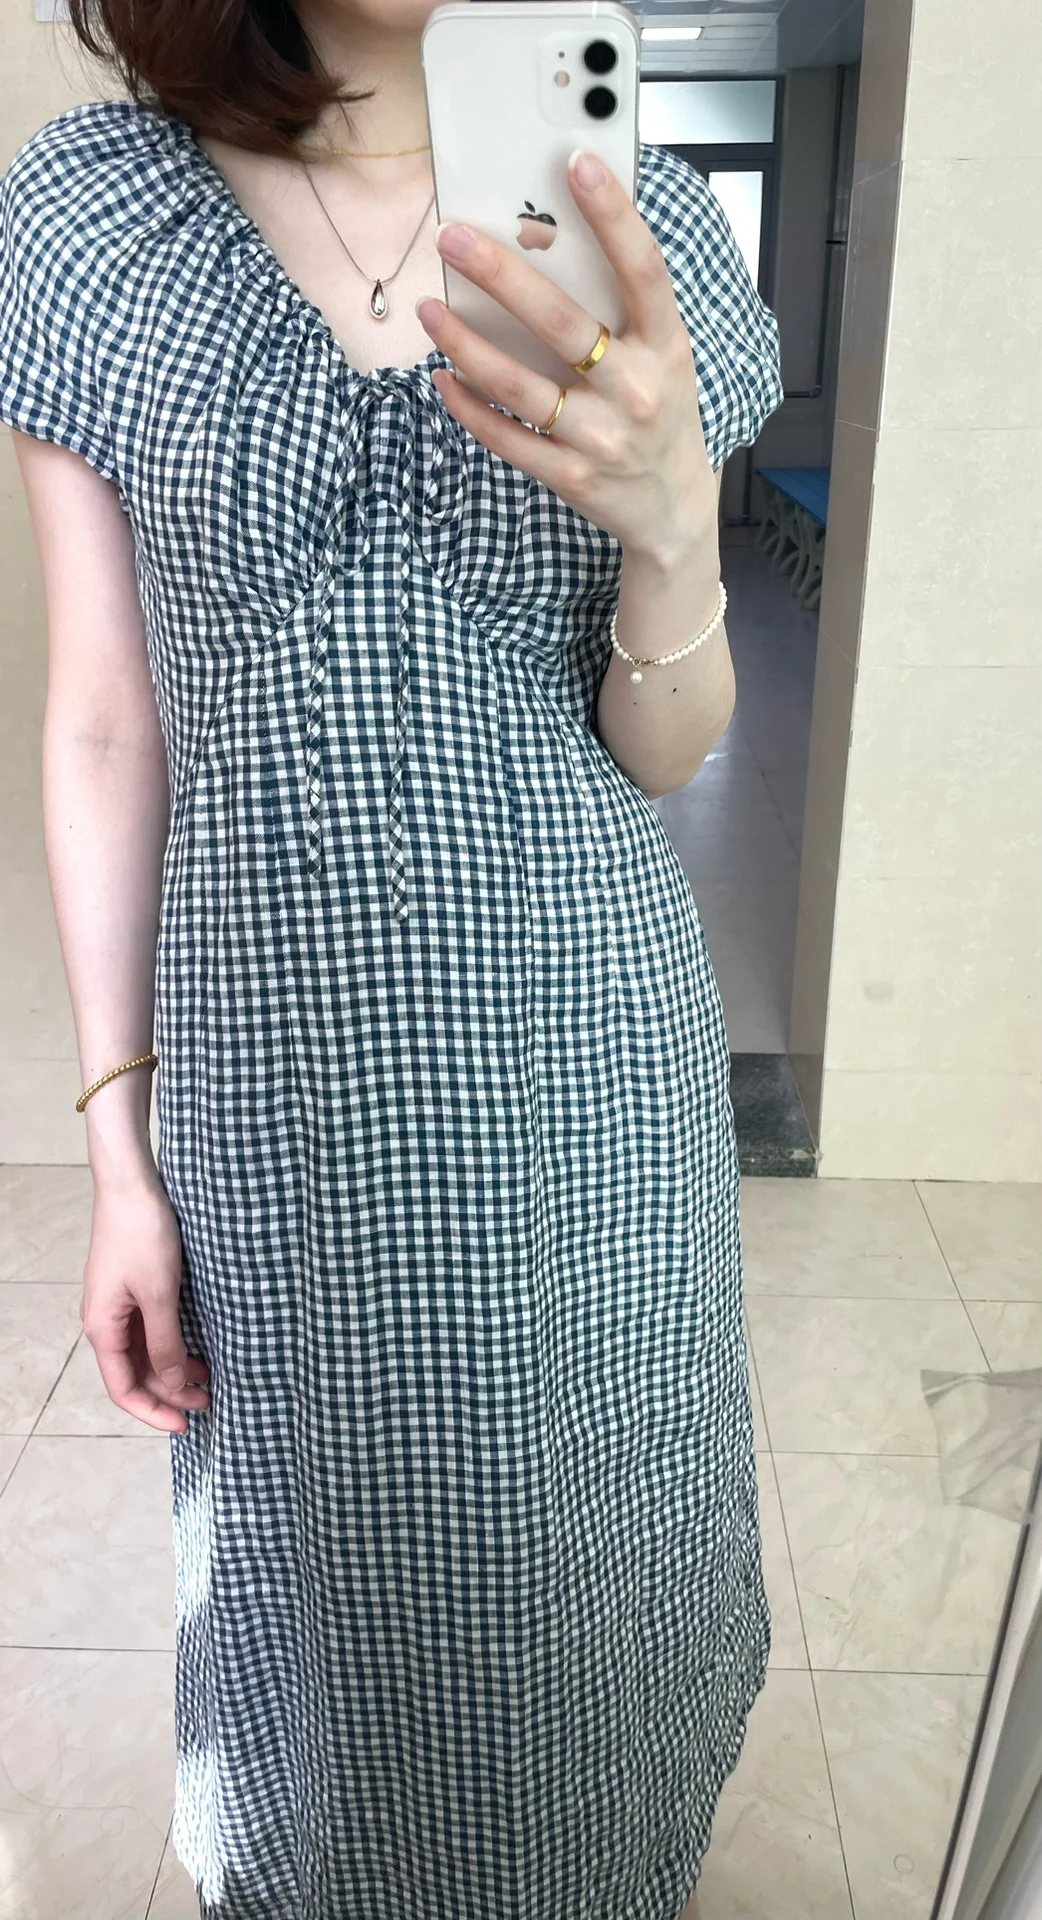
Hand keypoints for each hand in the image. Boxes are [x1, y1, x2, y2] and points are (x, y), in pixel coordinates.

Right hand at [80, 1171, 209, 1433]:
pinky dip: (172, 1345)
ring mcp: (119, 1304)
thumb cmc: (142, 1234)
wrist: (132, 1184)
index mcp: (103, 1328)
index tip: (185, 1425)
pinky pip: (150, 1329)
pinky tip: (197, 1348)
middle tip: (208, 1403)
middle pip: (136, 1374)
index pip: (124, 1388)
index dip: (154, 1411)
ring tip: (208, 1381)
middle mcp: (106, 1321)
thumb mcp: (160, 1294)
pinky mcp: (134, 1288)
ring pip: (145, 1352)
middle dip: (169, 1393)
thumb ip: (165, 1342)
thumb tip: (172, 1383)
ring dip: (173, 1369)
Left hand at [417, 150, 717, 569]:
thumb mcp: (665, 357)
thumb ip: (622, 308)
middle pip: (562, 323)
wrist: (674, 510)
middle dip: (501, 275)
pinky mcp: (570, 476)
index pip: (643, 269)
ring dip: (465, 343)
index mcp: (667, 346)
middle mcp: (637, 390)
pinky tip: (442, 376)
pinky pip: (505, 437)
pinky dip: (468, 407)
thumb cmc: (661, 413)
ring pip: (518, 384)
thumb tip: (552, 240)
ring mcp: (601, 438)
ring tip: (429, 308)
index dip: (613, 215)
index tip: (576, 163)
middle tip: (452, 237)